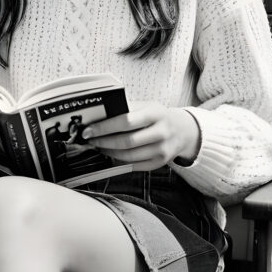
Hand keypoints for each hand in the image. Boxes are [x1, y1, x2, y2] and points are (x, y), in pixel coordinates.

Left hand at [82, 103, 200, 171]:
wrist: (182, 130)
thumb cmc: (158, 116)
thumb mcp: (146, 106)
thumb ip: (126, 109)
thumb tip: (98, 116)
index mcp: (156, 113)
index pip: (125, 122)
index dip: (104, 128)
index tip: (88, 130)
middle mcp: (161, 132)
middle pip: (126, 141)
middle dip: (103, 141)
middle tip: (91, 140)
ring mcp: (162, 150)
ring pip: (128, 156)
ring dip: (109, 152)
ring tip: (99, 146)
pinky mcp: (159, 163)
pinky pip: (134, 165)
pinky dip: (119, 161)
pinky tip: (111, 154)